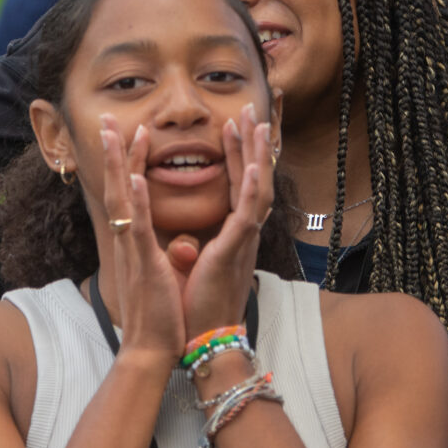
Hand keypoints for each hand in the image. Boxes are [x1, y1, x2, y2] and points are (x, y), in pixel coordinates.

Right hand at [90, 116, 188, 361]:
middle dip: (114, 152)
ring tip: (115, 133)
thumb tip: (176, 244)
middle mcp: (129, 242)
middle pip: (117, 188)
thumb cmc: (160, 317)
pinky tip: (130, 177)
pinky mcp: (143, 264)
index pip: (129, 195)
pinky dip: (133, 201)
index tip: (130, 135)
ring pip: (122, 199)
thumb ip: (165, 255)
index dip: (127, 164)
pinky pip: (137, 228)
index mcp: (136, 243)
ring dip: (118, 164)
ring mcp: (133, 251)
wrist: (151, 348)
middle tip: (108, 121)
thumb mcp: (162, 277)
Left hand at [179, 103, 275, 336]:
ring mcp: (242, 241)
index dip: (239, 154)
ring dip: (256, 155)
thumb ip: (195, 253)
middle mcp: (243, 234)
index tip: (234, 125)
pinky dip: (253, 190)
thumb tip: (190, 246)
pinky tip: (254, 168)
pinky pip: (247, 216)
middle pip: (254, 178)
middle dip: (252, 143)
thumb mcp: (196, 273)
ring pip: (257, 189)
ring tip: (256, 125)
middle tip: (252, 111)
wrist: (205, 336)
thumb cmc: (199, 307)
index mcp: (233, 235)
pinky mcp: (233, 253)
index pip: (240, 185)